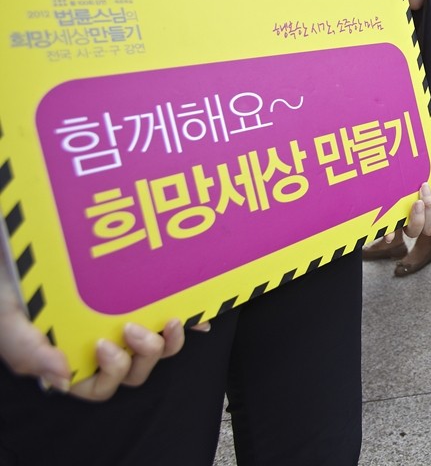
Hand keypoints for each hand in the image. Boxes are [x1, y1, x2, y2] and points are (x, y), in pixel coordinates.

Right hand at [0, 276, 184, 399]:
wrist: (26, 255)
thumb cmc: (14, 295)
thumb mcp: (10, 324)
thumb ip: (31, 352)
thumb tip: (61, 382)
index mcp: (74, 363)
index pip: (101, 387)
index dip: (111, 371)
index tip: (103, 343)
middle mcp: (103, 350)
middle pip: (135, 372)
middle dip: (143, 355)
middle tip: (132, 327)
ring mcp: (125, 327)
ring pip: (157, 351)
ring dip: (169, 342)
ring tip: (169, 320)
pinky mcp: (142, 305)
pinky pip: (170, 322)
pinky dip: (189, 322)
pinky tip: (200, 317)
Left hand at [389, 157, 430, 243]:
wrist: (415, 153)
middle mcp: (423, 219)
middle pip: (430, 230)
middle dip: (430, 211)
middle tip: (425, 188)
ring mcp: (407, 218)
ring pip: (414, 233)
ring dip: (417, 219)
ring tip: (416, 201)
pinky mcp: (393, 216)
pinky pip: (392, 230)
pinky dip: (391, 234)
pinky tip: (390, 235)